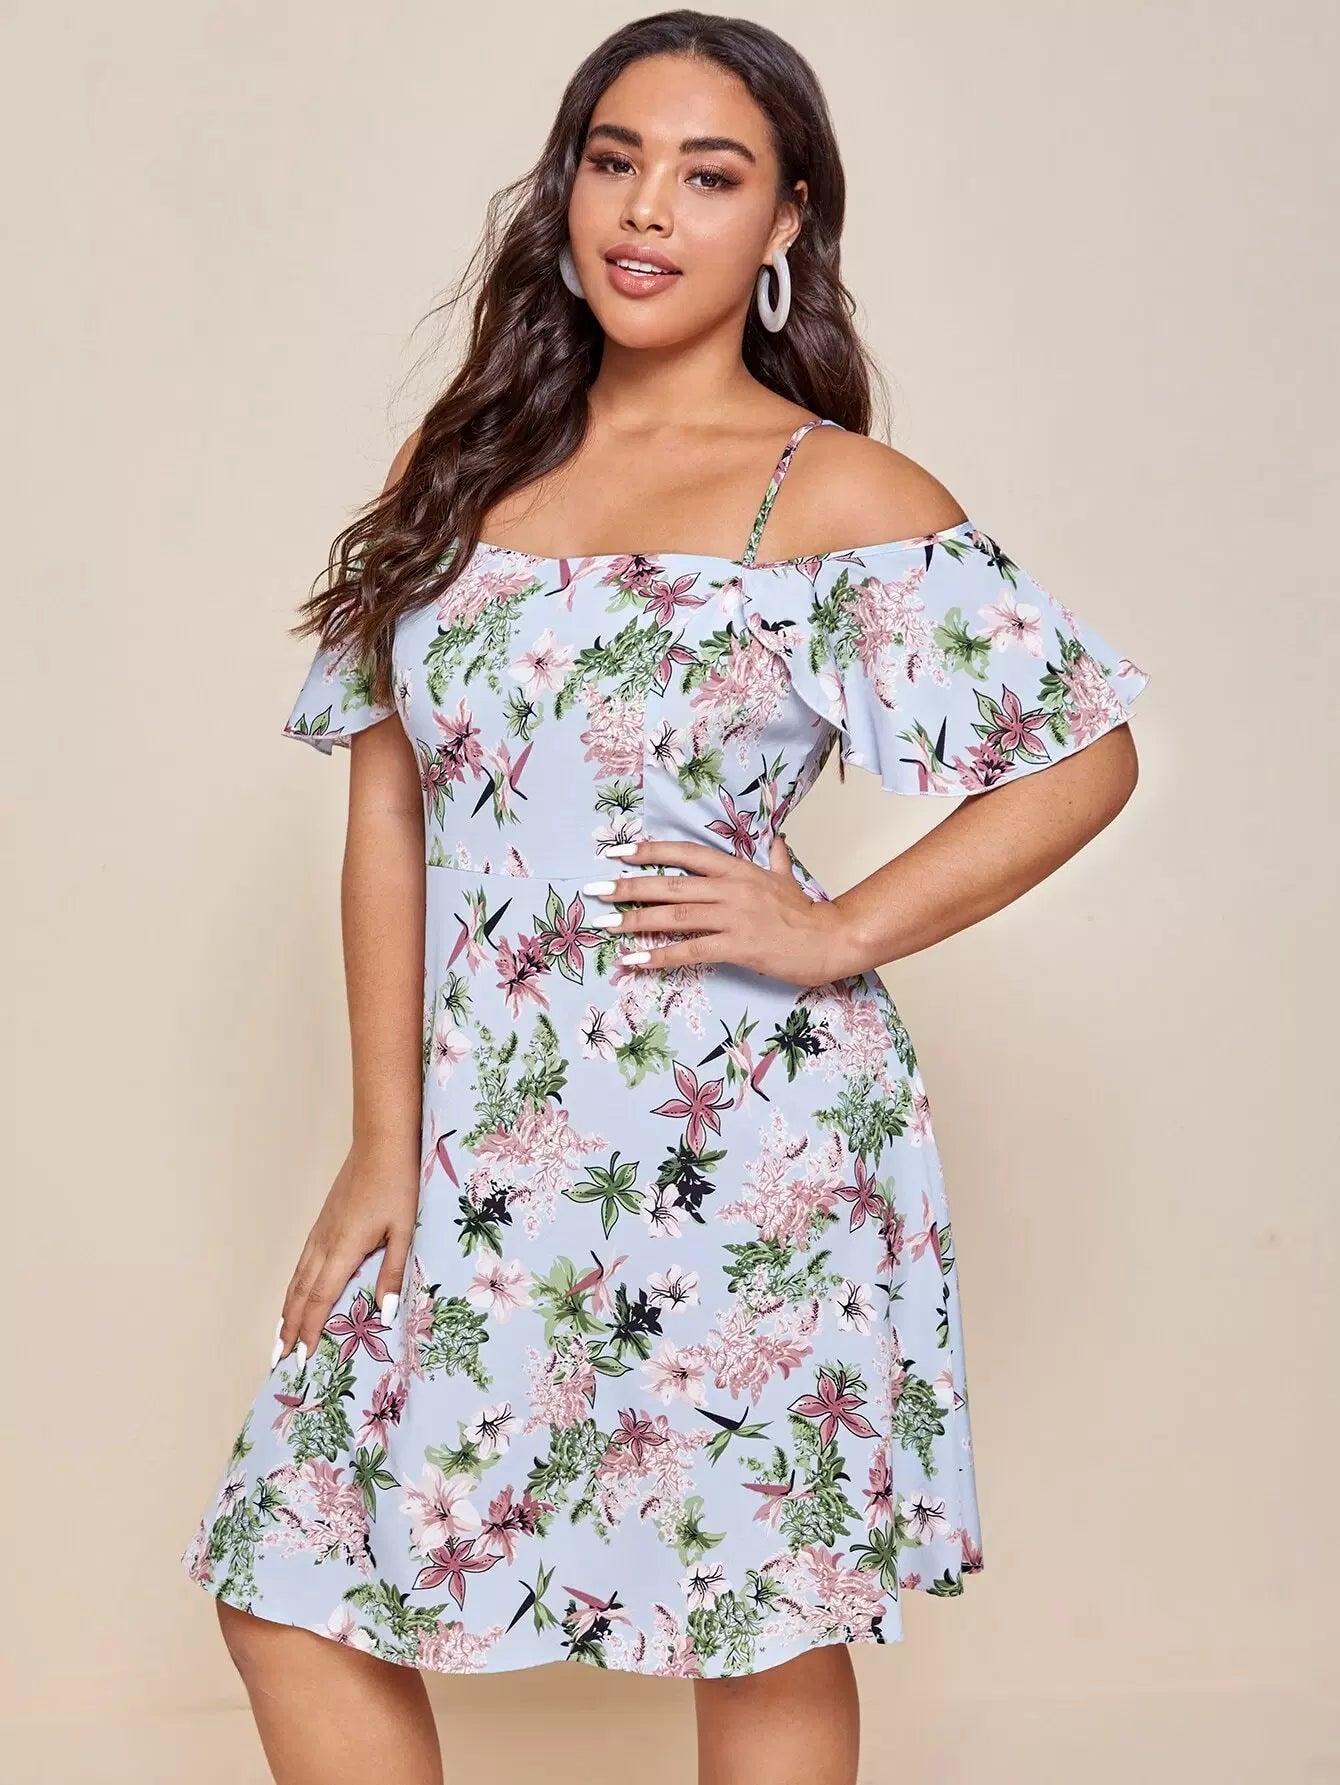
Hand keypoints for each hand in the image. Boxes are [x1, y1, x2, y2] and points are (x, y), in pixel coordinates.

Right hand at [272, 1136, 418, 1370]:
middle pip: (299, 1294)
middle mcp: (324, 1243)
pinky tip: (294, 1294)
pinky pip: (302, 1263)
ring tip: (278, 1336)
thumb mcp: (405, 1230)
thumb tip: (384, 1314)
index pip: (319, 1299)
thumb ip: (392, 1273)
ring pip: (296, 1278)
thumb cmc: (398, 1184)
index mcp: (343, 1249)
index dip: (308, 1330)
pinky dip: (293, 1286)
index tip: (301, 1357)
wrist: (381, 1143)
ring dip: (286, 1310)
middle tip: (279, 1359)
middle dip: (289, 1328)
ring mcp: (320, 1231)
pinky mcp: (324, 1222)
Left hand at [584, 833, 861, 987]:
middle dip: (629, 887)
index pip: (685, 853)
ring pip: (674, 916)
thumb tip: (776, 843)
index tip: (618, 852)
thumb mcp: (786, 879)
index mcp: (737, 869)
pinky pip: (689, 951)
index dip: (649, 851)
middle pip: (670, 884)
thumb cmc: (808, 913)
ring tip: (605, 925)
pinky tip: (634, 961)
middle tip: (596, 890)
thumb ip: (775, 860)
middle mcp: (730, 889)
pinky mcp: (737, 946)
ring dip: (635, 921)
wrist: (832, 939)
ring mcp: (733, 917)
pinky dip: (658, 956)